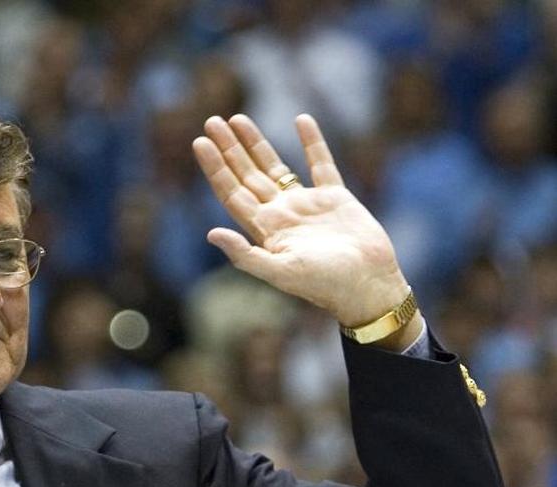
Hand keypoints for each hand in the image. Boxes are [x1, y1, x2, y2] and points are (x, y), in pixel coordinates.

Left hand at [192, 114, 421, 348]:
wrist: (368, 285)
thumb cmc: (324, 283)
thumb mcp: (280, 272)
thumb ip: (245, 254)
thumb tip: (210, 233)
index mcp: (264, 229)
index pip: (231, 192)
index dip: (215, 168)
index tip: (200, 142)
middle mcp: (280, 214)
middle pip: (246, 175)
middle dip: (229, 149)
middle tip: (211, 121)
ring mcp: (306, 204)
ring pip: (275, 166)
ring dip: (256, 144)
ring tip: (237, 119)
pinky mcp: (336, 198)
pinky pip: (321, 164)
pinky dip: (313, 142)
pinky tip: (302, 120)